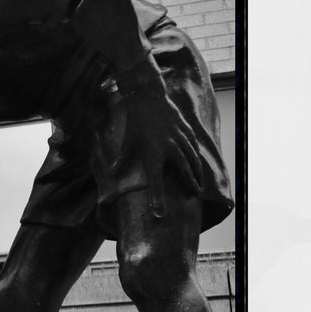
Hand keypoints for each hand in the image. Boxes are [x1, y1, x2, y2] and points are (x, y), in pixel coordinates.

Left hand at [113, 62, 202, 216]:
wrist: (149, 97)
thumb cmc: (135, 122)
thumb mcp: (127, 142)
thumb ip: (122, 160)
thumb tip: (112, 174)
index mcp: (153, 154)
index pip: (156, 182)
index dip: (157, 199)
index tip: (159, 214)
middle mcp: (170, 148)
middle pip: (184, 172)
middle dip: (189, 185)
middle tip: (194, 197)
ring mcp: (180, 139)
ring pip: (193, 159)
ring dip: (196, 173)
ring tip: (198, 183)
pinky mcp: (186, 130)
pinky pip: (194, 146)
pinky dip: (196, 156)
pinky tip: (197, 163)